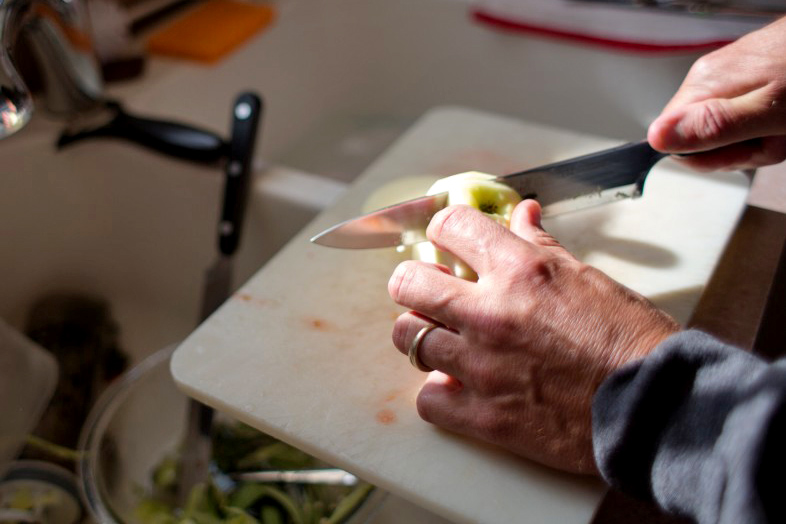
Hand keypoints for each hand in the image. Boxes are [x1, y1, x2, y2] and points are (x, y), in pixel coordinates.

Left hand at [388, 201, 679, 473]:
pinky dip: (439, 393)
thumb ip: (541, 245)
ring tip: (445, 342)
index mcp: (520, 270)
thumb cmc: (632, 340)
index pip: (449, 226)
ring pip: (408, 339)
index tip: (445, 243)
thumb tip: (522, 213)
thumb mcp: (588, 277)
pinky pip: (427, 399)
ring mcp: (481, 366)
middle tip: (431, 294)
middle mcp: (491, 312)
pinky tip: (458, 387)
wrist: (657, 407)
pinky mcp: (484, 416)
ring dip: (423, 337)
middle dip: (413, 284)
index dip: (443, 231)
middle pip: (407, 283)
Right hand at [648, 16, 785, 170]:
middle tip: (773, 136)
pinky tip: (785, 113)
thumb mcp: (770, 112)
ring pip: (723, 130)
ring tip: (785, 124)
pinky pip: (741, 115)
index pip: (672, 144)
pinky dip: (768, 122)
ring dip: (759, 138)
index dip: (710, 157)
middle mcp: (708, 79)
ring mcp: (727, 75)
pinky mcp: (746, 74)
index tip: (744, 148)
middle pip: (699, 140)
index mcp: (705, 87)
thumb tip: (658, 137)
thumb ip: (713, 126)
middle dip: (740, 149)